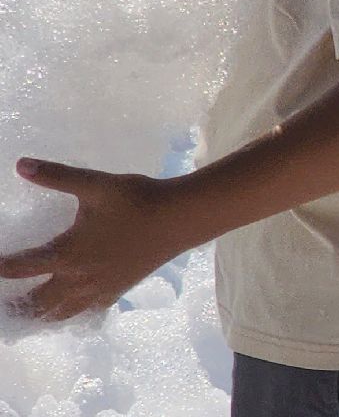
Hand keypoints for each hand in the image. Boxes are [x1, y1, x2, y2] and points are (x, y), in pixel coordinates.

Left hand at [0, 159, 189, 321]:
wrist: (179, 218)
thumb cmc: (136, 200)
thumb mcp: (95, 184)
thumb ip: (56, 176)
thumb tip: (20, 164)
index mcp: (68, 254)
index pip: (19, 268)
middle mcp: (79, 278)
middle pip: (36, 303)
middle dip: (14, 306)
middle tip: (1, 306)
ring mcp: (99, 288)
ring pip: (61, 314)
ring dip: (39, 316)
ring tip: (26, 316)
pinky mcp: (117, 290)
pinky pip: (86, 311)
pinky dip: (70, 314)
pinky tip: (68, 309)